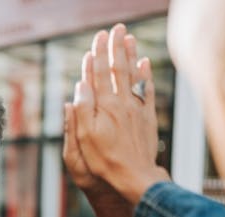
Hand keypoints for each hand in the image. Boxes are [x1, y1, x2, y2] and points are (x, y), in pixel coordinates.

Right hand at [72, 23, 169, 203]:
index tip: (93, 44)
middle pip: (116, 70)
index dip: (95, 59)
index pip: (97, 77)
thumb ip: (80, 113)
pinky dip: (145, 74)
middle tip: (111, 31)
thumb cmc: (103, 162)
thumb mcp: (82, 140)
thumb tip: (78, 88)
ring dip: (129, 54)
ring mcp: (135, 109)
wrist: (133, 177)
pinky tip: (144, 63)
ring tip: (127, 38)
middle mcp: (120, 104)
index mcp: (102, 109)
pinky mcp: (146, 117)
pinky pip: (146, 89)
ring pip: (132, 75)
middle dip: (113, 49)